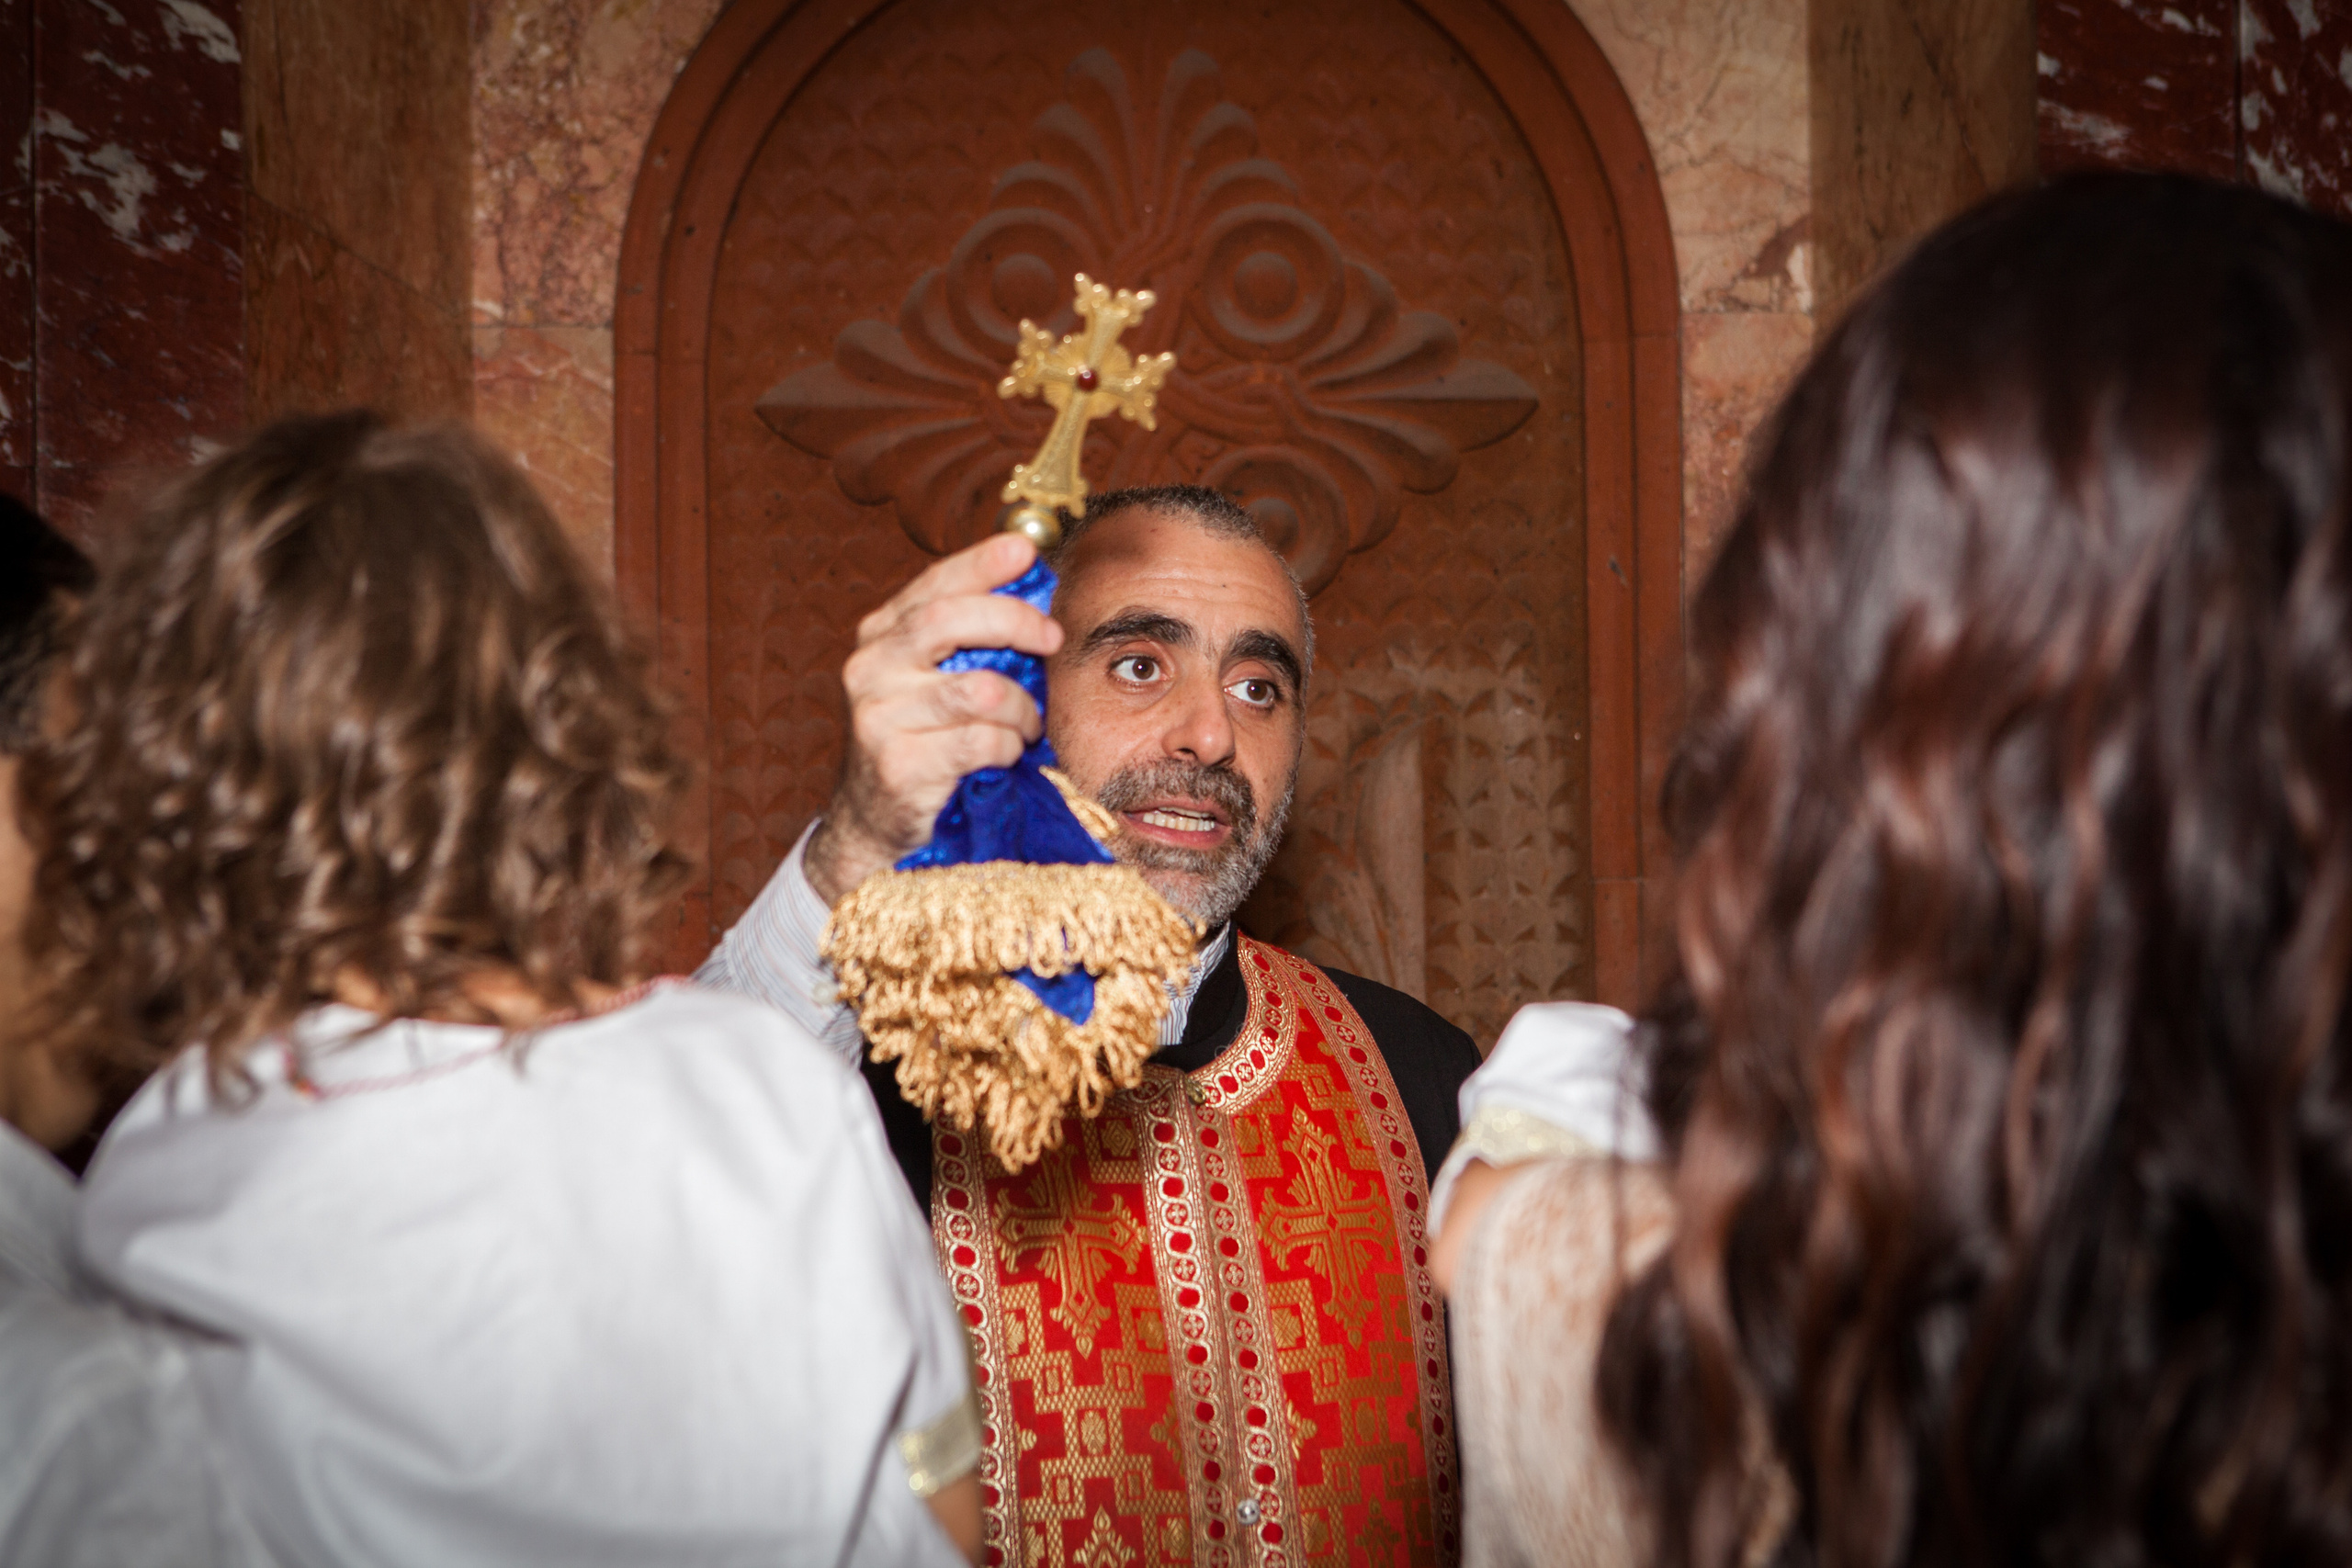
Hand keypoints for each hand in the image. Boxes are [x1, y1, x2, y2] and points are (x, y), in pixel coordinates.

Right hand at [804, 533, 1063, 905]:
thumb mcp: (934, 680)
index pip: (934, 585)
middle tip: (1052, 637)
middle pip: (947, 620)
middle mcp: (870, 668)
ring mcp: (879, 717)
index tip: (1025, 551)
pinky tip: (1007, 754)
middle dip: (1014, 621)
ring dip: (1022, 708)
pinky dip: (1009, 747)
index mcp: (881, 636)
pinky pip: (982, 742)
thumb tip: (1036, 592)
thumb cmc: (921, 741)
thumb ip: (969, 640)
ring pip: (980, 690)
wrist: (872, 823)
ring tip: (1028, 724)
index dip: (981, 563)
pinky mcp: (898, 765)